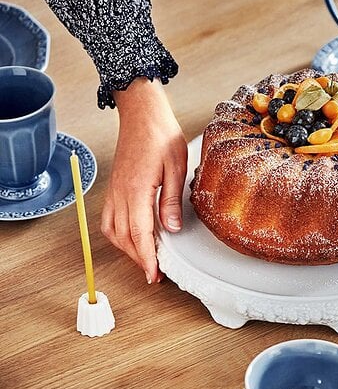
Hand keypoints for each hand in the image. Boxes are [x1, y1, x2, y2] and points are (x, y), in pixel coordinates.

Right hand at [101, 78, 186, 283]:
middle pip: (124, 237)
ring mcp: (114, 191)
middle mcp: (121, 194)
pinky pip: (109, 219)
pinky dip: (118, 235)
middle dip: (138, 259)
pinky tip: (131, 239)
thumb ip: (171, 201)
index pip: (140, 233)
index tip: (154, 274)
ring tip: (145, 260)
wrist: (141, 114)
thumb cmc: (160, 135)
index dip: (147, 258)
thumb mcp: (176, 167)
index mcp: (137, 190)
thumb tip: (172, 228)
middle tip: (154, 273)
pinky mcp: (114, 188)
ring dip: (127, 249)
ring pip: (113, 231)